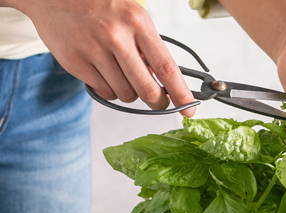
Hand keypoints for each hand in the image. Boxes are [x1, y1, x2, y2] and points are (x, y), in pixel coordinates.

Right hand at [10, 0, 195, 114]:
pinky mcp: (75, 62)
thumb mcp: (131, 16)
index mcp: (136, 22)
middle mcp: (116, 36)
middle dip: (156, 100)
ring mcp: (93, 50)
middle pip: (147, 90)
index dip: (181, 94)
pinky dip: (108, 88)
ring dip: (129, 92)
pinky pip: (104, 93)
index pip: (167, 67)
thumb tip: (167, 84)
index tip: (190, 110)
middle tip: (156, 98)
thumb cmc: (98, 5)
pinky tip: (102, 69)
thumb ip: (149, 47)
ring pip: (126, 95)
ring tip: (120, 71)